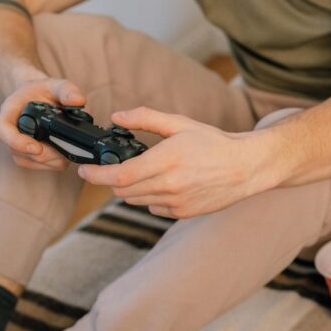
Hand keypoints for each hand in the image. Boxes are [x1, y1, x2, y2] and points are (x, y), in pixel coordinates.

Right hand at [0, 76, 84, 170]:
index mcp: (9, 112)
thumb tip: (78, 101)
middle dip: (48, 152)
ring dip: (54, 158)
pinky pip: (42, 167)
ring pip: (34, 162)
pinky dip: (57, 162)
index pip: (3, 131)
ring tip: (68, 143)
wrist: (39, 99)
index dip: (16, 142)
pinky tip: (66, 150)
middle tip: (69, 143)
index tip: (35, 147)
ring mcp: (17, 147)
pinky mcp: (29, 158)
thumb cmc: (44, 91)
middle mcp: (9, 132)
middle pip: (22, 152)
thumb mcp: (56, 84)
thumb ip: (67, 90)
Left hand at [78, 107, 260, 218]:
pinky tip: (165, 184)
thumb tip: (117, 117)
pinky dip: (151, 198)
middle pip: (123, 190)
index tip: (84, 170)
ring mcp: (177, 202)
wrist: (246, 168)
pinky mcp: (183, 213)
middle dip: (113, 179)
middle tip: (116, 167)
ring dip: (131, 189)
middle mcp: (169, 185)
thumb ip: (146, 118)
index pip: (120, 175)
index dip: (96, 175)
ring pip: (136, 201)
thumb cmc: (214, 143)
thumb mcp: (181, 124)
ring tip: (144, 173)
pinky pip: (154, 208)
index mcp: (166, 160)